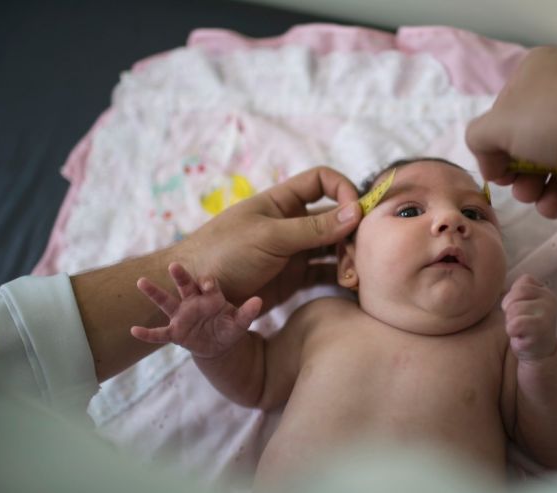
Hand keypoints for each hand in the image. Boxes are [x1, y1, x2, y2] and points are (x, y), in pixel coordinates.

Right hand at [130, 263, 262, 358]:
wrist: (219, 345)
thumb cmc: (228, 327)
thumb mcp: (240, 323)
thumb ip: (247, 313)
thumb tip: (258, 302)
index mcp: (210, 297)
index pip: (207, 285)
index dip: (207, 284)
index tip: (207, 285)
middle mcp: (192, 302)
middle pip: (184, 285)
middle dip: (180, 276)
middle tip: (174, 265)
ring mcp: (181, 317)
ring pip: (166, 302)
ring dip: (154, 292)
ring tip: (141, 281)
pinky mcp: (175, 333)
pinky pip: (159, 334)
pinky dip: (147, 334)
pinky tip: (134, 331)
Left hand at [172, 166, 361, 311]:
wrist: (195, 294)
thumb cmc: (223, 254)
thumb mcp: (270, 237)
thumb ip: (313, 227)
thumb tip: (356, 211)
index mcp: (283, 202)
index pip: (322, 181)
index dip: (343, 190)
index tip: (357, 212)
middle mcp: (293, 223)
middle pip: (336, 217)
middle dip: (352, 233)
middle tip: (361, 256)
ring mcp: (295, 251)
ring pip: (335, 247)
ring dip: (349, 258)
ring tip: (353, 278)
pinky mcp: (294, 278)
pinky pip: (326, 273)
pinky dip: (341, 278)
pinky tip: (350, 287)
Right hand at [466, 47, 556, 217]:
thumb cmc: (556, 117)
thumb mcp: (498, 128)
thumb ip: (479, 140)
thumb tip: (492, 162)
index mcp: (535, 70)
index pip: (505, 115)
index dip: (498, 150)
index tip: (501, 178)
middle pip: (536, 140)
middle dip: (527, 177)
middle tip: (527, 196)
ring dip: (552, 189)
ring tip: (552, 208)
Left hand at [501, 274, 556, 360]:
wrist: (538, 353)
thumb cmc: (526, 326)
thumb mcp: (524, 303)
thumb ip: (518, 290)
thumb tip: (498, 284)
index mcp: (545, 291)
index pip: (522, 282)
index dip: (514, 297)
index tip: (521, 310)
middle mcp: (550, 300)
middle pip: (515, 295)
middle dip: (510, 310)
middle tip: (519, 323)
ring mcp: (547, 315)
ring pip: (513, 309)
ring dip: (511, 322)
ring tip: (520, 330)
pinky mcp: (540, 330)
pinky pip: (514, 324)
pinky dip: (512, 331)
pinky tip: (521, 337)